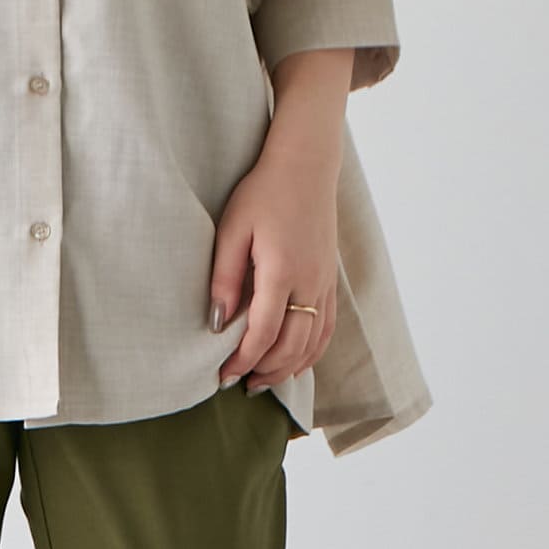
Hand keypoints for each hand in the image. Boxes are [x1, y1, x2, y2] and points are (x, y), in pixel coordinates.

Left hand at [210, 134, 340, 389]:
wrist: (306, 164)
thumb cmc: (263, 193)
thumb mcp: (232, 230)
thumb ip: (224, 278)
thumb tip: (217, 323)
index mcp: (282, 271)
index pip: (263, 333)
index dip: (243, 360)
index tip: (224, 376)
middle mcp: (310, 282)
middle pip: (291, 346)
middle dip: (265, 370)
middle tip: (240, 383)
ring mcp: (325, 282)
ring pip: (313, 342)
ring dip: (288, 367)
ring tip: (263, 379)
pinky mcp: (331, 279)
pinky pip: (327, 328)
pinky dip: (311, 352)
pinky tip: (294, 362)